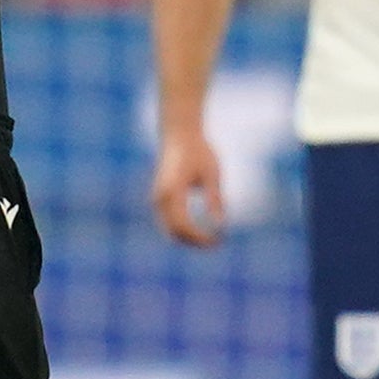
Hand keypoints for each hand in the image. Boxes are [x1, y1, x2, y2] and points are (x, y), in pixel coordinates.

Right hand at [152, 130, 225, 247]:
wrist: (179, 135)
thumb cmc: (198, 151)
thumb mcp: (212, 173)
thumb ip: (215, 199)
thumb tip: (220, 225)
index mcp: (172, 191)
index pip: (184, 225)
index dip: (200, 237)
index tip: (219, 239)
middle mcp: (160, 198)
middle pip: (174, 232)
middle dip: (194, 242)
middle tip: (217, 243)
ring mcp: (157, 199)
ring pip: (170, 230)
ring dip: (188, 238)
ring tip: (211, 239)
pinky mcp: (160, 199)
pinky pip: (169, 223)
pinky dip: (184, 231)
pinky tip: (201, 230)